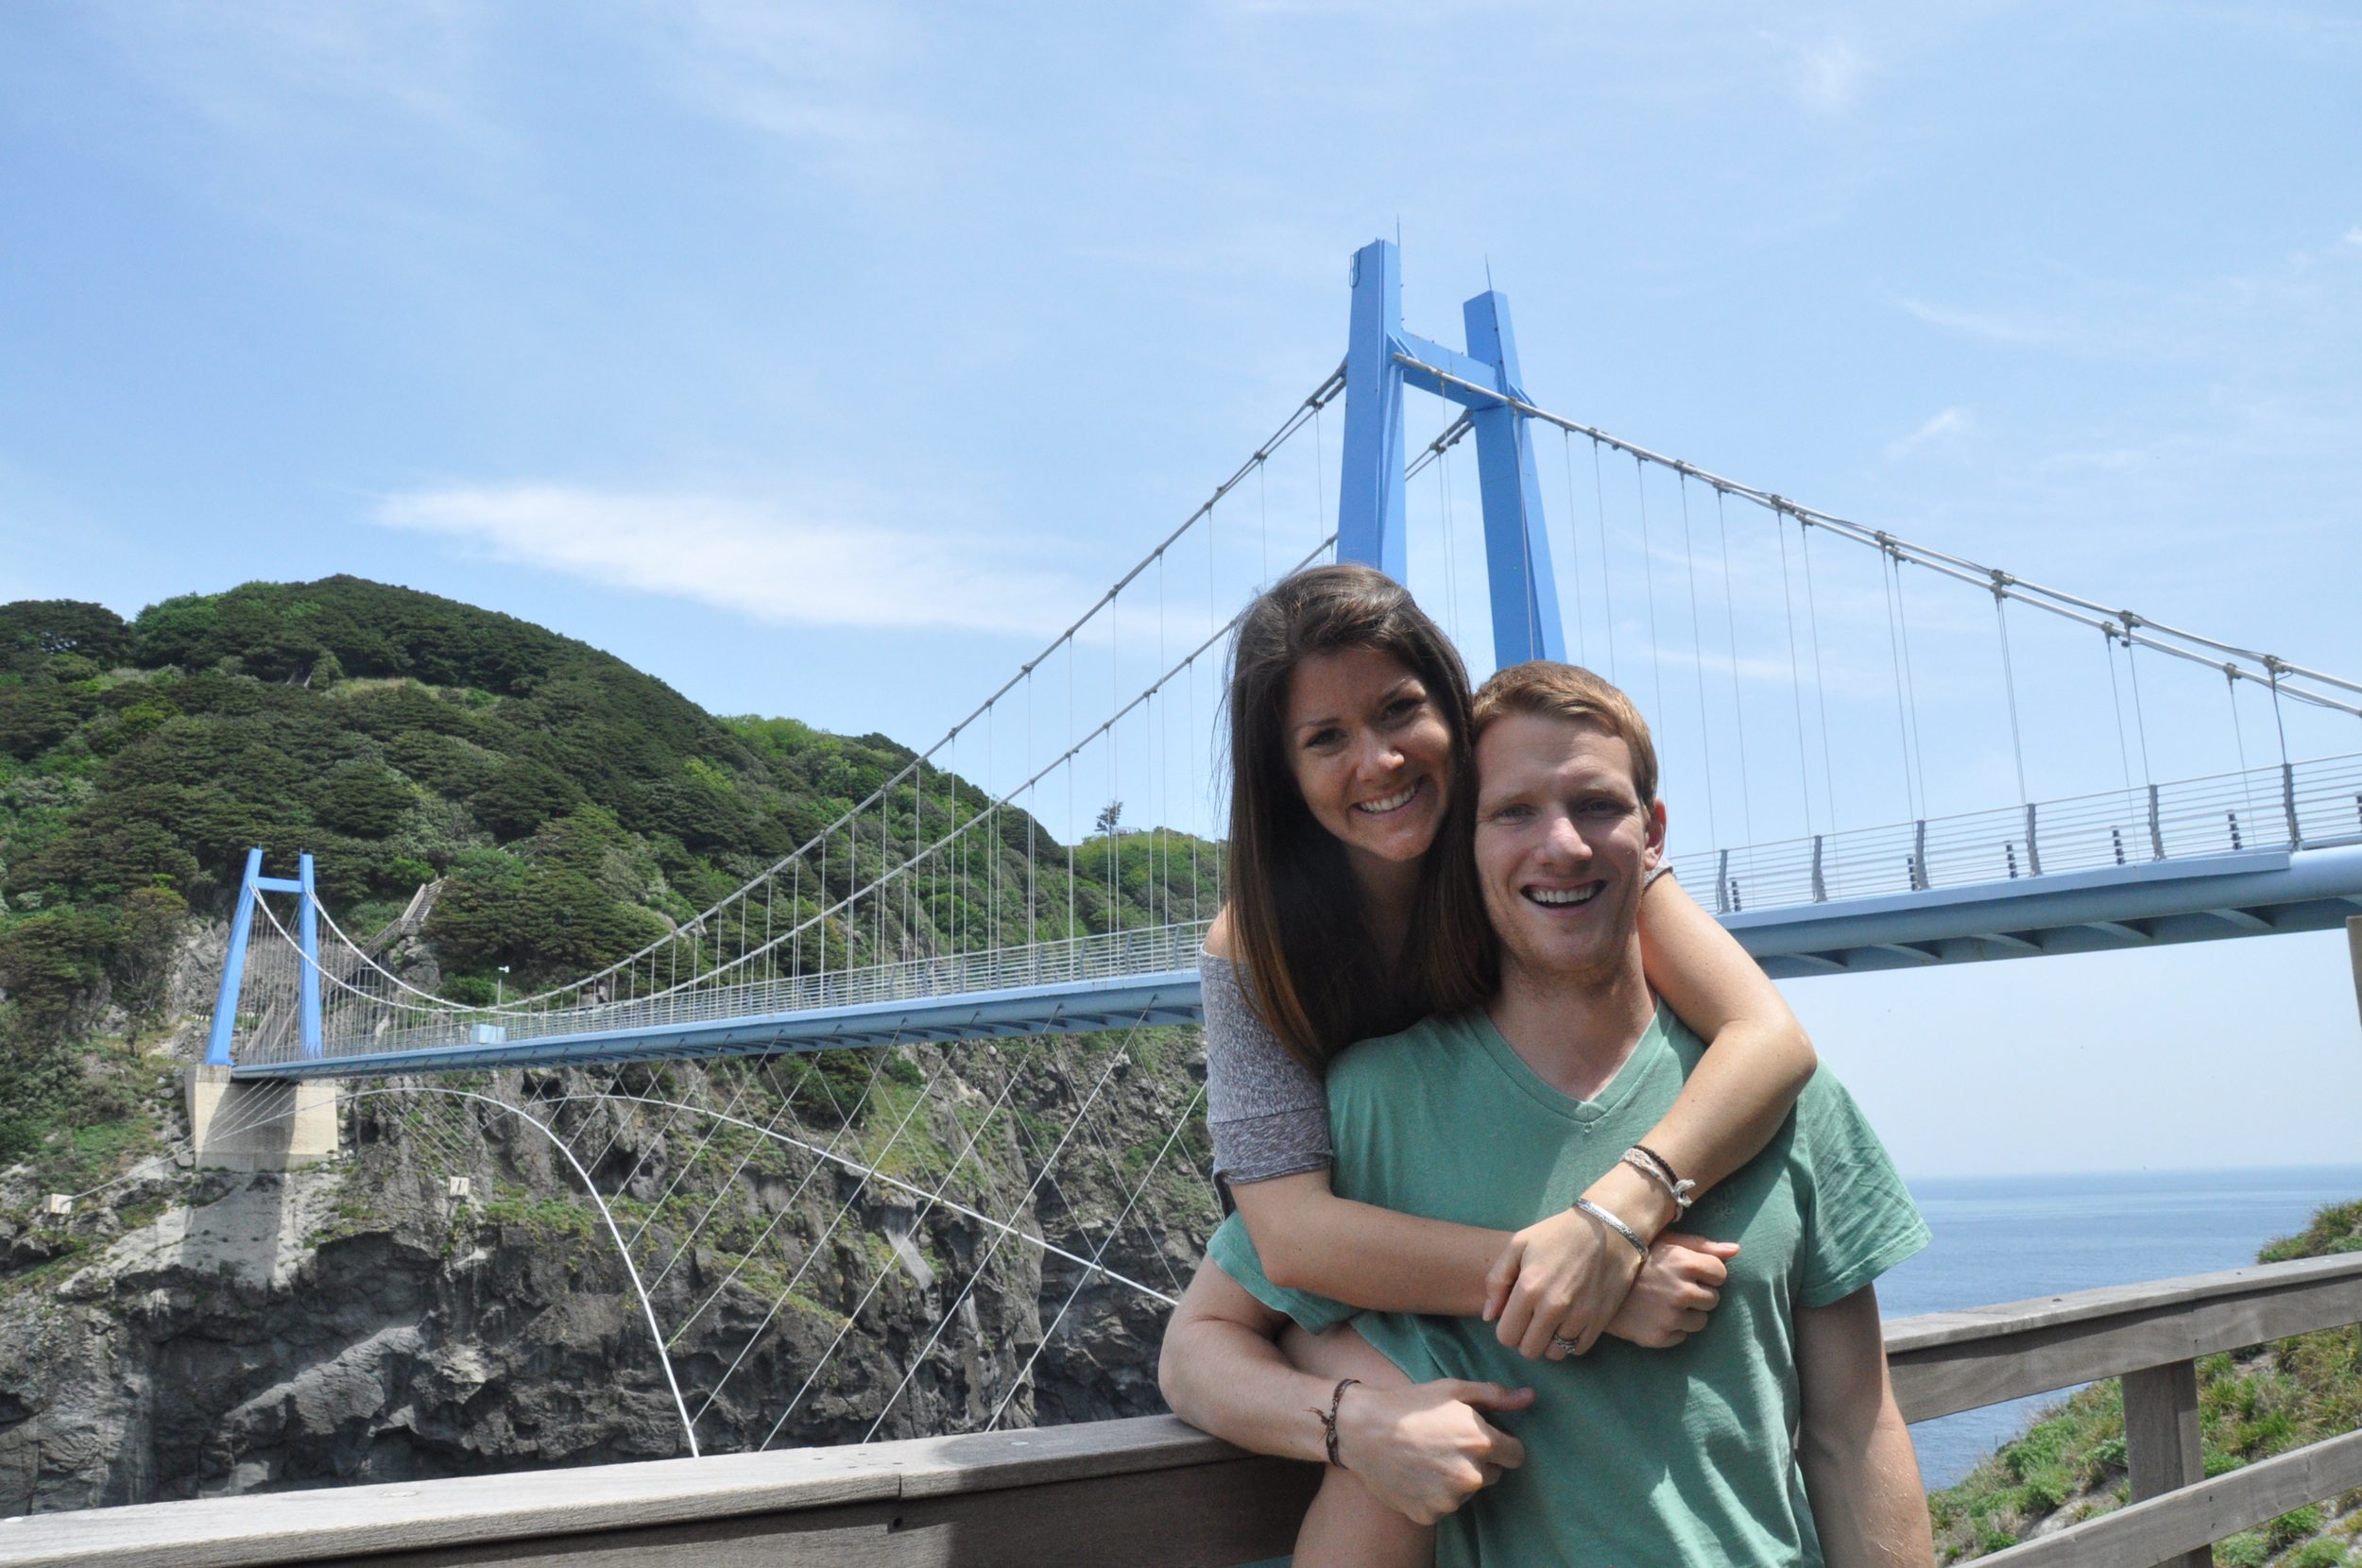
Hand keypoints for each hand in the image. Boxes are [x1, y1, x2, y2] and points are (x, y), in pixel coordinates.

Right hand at [1333, 1378, 1533, 1525]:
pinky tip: (1416, 1474)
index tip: (1480, 1437)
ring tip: (1428, 1457)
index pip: (1516, 1455)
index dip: (1501, 1444)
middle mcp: (1471, 1475)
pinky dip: (1434, 1494)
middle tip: (1447, 1443)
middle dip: (1478, 1461)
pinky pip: (1444, 1505)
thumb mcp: (1452, 1389)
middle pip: (1493, 1474)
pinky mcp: (1430, 1514)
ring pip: (1467, 1490)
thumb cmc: (1409, 1404)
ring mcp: (1450, 1499)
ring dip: (1456, 1479)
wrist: (1362, 1429)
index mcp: (1482, 1442)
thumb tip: (1530, 1397)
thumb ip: (1495, 1395)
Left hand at [1483, 1205, 1645, 1359]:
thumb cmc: (1557, 1234)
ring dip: (1548, 1341)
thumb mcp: (1518, 1245)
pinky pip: (1577, 1350)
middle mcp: (1553, 1307)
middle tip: (1532, 1319)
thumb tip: (1490, 1316)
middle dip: (1525, 1338)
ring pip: (1554, 1354)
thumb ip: (1497, 1281)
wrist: (1608, 1228)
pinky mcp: (1600, 1321)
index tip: (1515, 1316)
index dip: (1507, 1328)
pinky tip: (1569, 1321)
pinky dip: (1570, 1341)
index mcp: (1529, 1288)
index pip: (1506, 1336)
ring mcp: (1579, 1316)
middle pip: (1529, 1350)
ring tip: (1551, 1319)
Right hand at [1607, 1232, 1736, 1348]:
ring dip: (1688, 1314)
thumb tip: (1736, 1250)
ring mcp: (1670, 1316)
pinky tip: (1654, 1315)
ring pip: (1701, 1321)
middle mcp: (1681, 1290)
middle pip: (1713, 1299)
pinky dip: (1671, 1329)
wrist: (1593, 1285)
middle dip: (1699, 1294)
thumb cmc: (1633, 1259)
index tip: (1691, 1273)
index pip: (1720, 1274)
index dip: (1708, 1274)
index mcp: (1684, 1262)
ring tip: (1664, 1302)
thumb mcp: (1665, 1242)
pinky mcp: (1659, 1336)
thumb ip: (1702, 1246)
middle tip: (1674, 1288)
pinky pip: (1681, 1337)